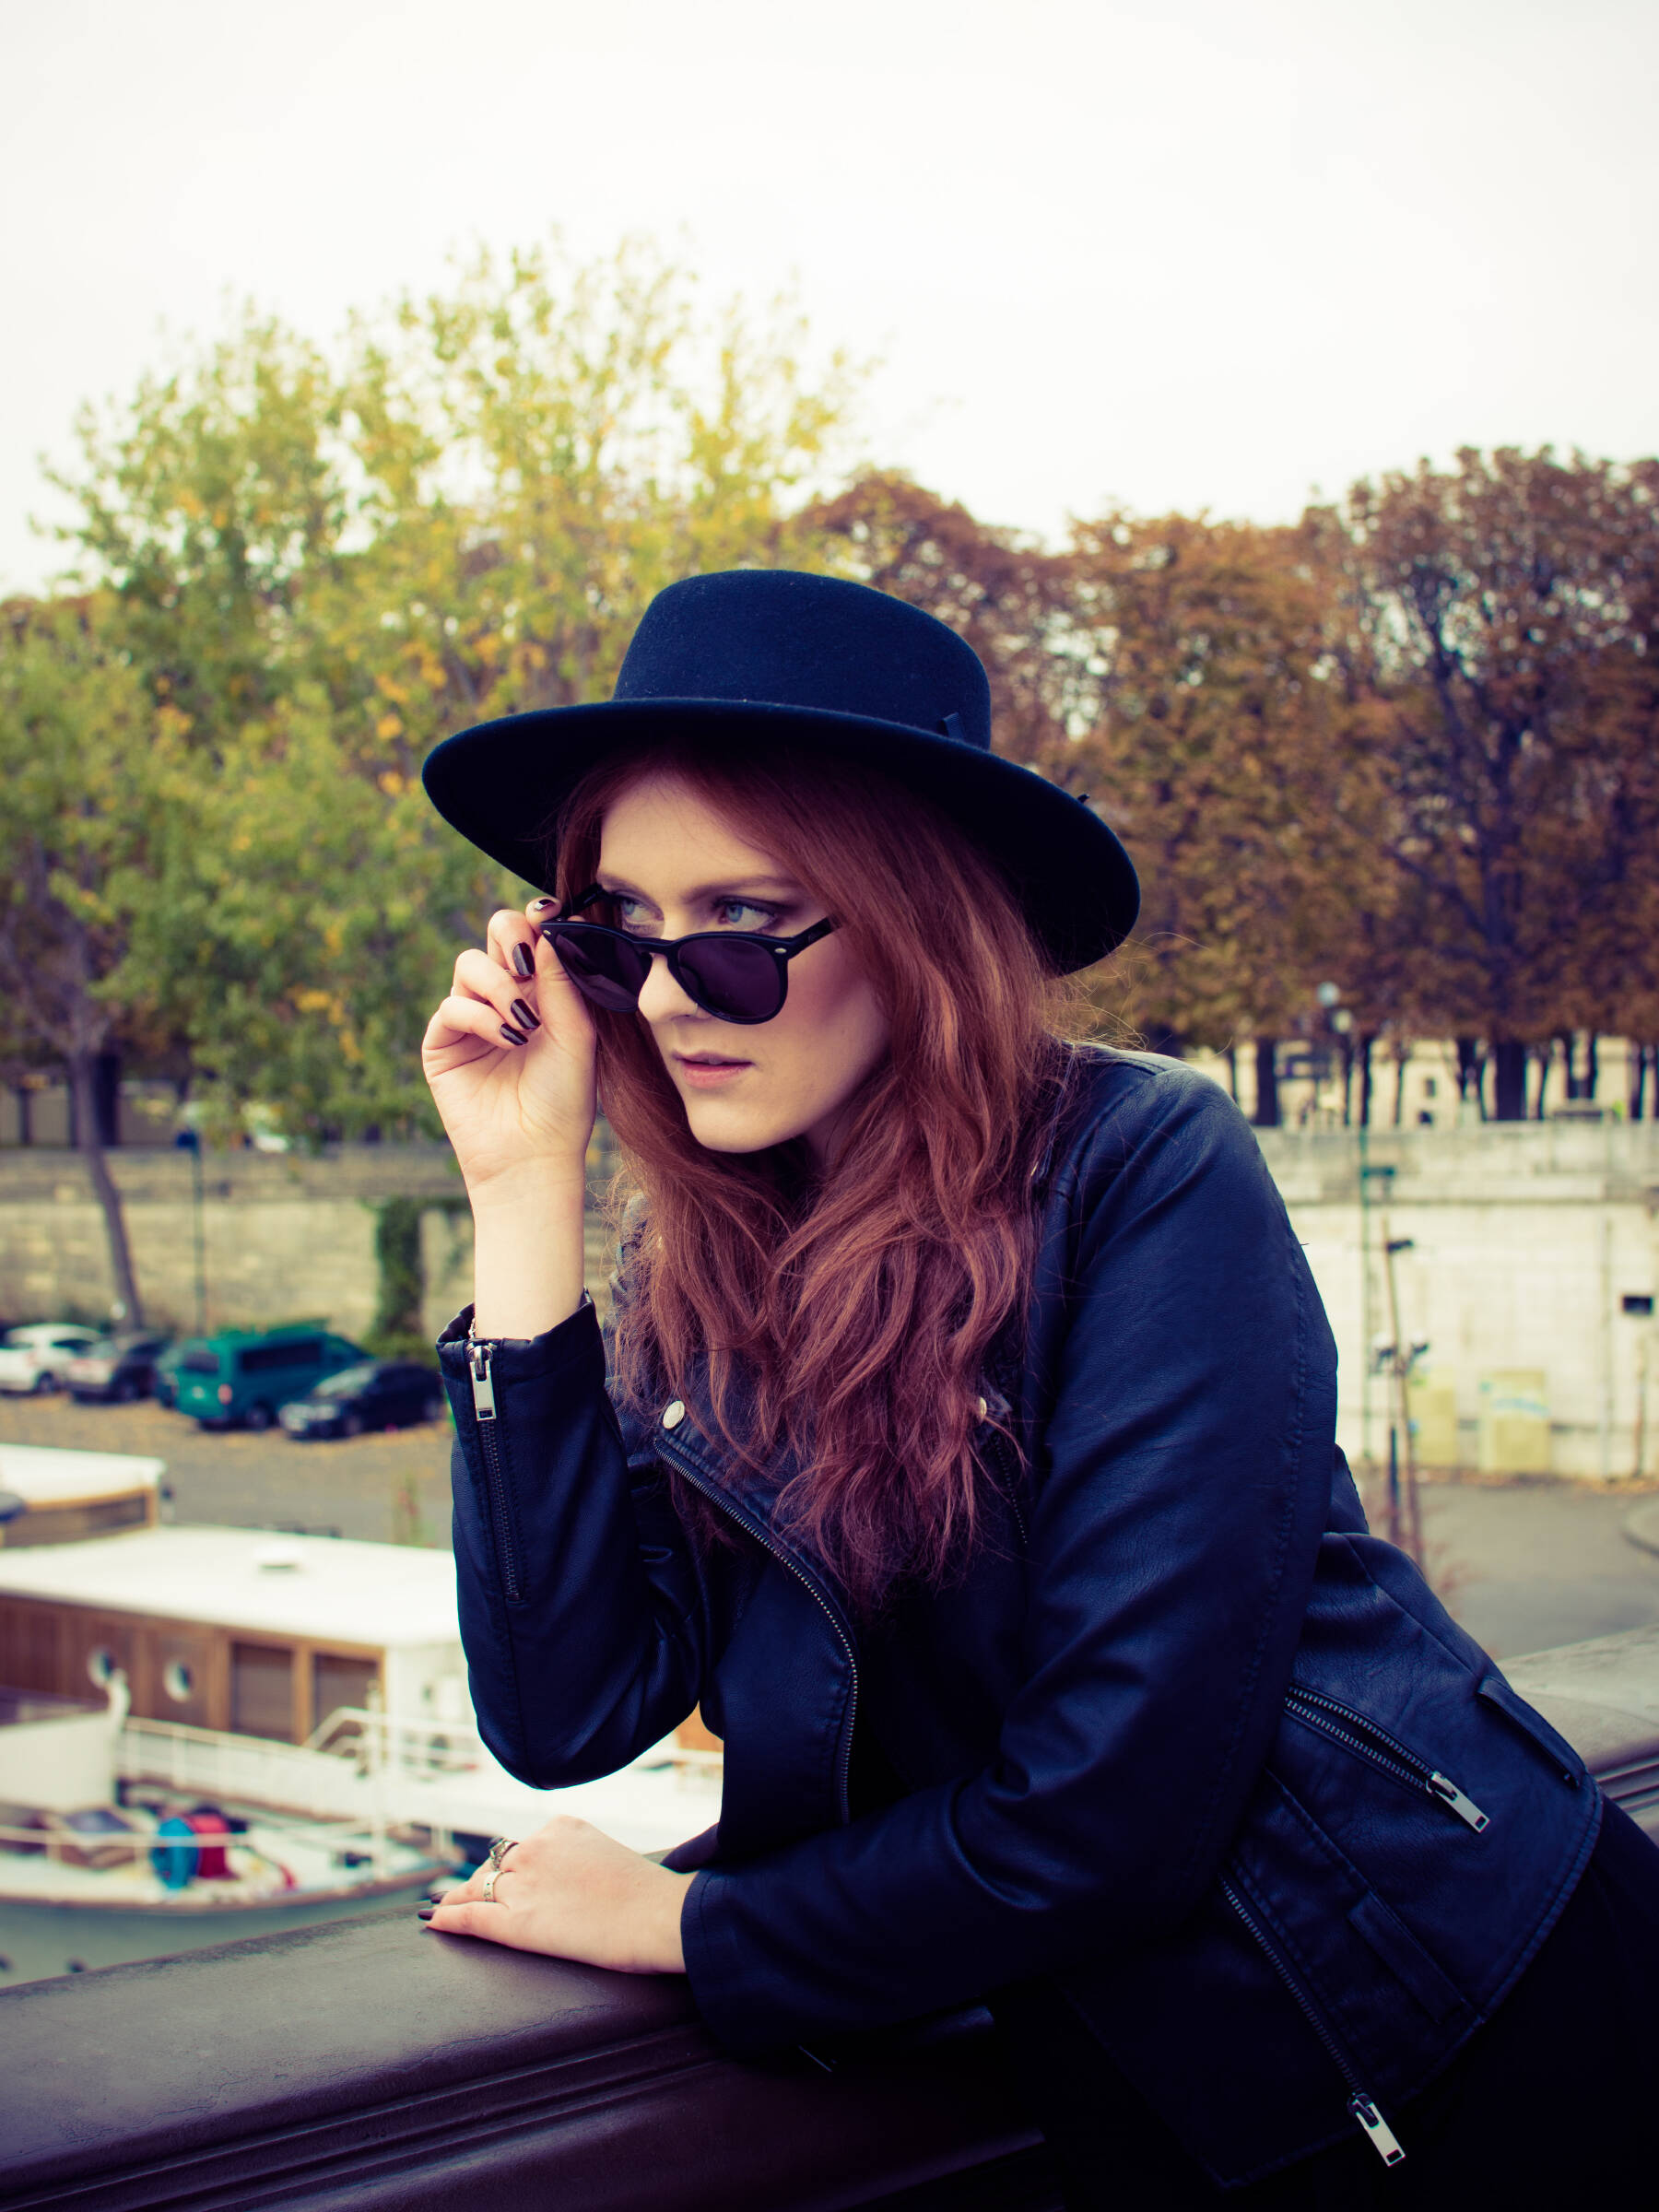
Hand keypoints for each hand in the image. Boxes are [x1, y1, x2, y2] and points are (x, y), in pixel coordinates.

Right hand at [421, 901, 598, 1201]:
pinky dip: (480, 1016)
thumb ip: (563, 984)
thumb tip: (548, 933)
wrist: (534, 1155)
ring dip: (498, 986)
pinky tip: (507, 1039)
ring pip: (469, 964)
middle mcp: (504, 997)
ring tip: (521, 1022)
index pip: (533, 937)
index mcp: (541, 991)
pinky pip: (452, 1006)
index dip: (537, 920)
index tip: (549, 917)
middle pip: (495, 934)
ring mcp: (470, 1018)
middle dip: (510, 936)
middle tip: (527, 962)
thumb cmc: (563, 1101)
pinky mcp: (443, 1043)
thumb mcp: (576, 1037)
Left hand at [422, 1817, 691, 1974]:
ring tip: (442, 1907)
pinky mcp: (517, 1921)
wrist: (658, 1917)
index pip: (522, 1846)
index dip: (508, 1865)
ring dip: (459, 1897)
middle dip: (484, 1880)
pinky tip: (433, 1920)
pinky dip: (448, 1917)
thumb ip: (581, 1860)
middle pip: (496, 1864)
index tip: (500, 1876)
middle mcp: (536, 1848)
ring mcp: (524, 1883)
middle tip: (465, 1894)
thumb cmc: (647, 1896)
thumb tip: (571, 1880)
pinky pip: (471, 1915)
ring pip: (478, 1887)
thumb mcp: (609, 1858)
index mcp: (562, 1826)